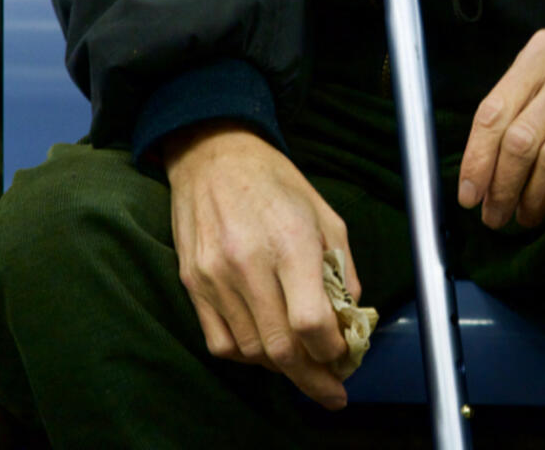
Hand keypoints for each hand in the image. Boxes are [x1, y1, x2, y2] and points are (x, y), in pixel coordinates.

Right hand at [164, 121, 360, 410]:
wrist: (215, 156)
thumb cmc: (278, 184)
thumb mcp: (328, 218)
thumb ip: (343, 271)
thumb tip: (351, 320)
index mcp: (291, 243)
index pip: (311, 322)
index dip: (332, 352)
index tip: (345, 359)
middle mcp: (249, 263)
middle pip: (280, 348)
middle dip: (312, 378)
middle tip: (331, 388)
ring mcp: (215, 276)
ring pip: (251, 351)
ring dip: (282, 367)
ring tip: (303, 364)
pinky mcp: (192, 283)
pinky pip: (220, 341)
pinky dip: (247, 356)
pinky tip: (266, 347)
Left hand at [458, 29, 544, 228]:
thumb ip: (517, 105)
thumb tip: (480, 170)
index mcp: (543, 53)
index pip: (493, 112)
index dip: (476, 160)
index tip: (468, 196)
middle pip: (521, 141)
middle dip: (502, 188)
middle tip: (495, 216)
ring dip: (534, 198)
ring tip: (526, 216)